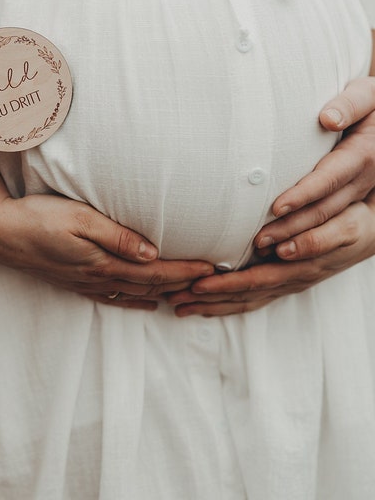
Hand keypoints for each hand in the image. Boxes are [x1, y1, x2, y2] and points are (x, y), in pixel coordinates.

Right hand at [0, 193, 214, 310]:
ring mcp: (87, 282)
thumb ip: (116, 236)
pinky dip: (136, 301)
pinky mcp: (76, 281)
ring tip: (189, 293)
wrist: (0, 233)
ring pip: (136, 294)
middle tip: (213, 282)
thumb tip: (152, 253)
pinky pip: (114, 298)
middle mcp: (99, 277)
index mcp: (104, 262)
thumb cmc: (39, 218)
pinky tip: (147, 303)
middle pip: (151, 285)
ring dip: (164, 294)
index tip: (213, 268)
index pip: (156, 271)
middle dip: (183, 284)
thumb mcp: (78, 218)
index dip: (186, 271)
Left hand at [167, 192, 374, 316]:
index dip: (222, 287)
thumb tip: (281, 251)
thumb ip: (315, 237)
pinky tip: (207, 301)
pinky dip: (227, 301)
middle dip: (206, 301)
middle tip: (173, 301)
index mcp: (297, 270)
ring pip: (243, 300)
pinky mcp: (285, 282)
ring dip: (211, 305)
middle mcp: (288, 281)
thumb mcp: (345, 226)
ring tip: (179, 307)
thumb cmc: (357, 221)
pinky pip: (252, 297)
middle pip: (241, 296)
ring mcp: (286, 284)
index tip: (193, 286)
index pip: (251, 282)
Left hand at [255, 77, 374, 259]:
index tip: (276, 207)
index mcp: (365, 154)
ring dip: (296, 241)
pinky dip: (305, 243)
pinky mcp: (354, 203)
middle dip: (292, 227)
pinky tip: (278, 251)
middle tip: (258, 240)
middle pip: (326, 209)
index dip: (304, 194)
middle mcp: (365, 179)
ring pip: (328, 225)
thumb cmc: (371, 103)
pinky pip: (331, 229)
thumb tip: (329, 118)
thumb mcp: (368, 94)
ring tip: (261, 250)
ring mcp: (361, 195)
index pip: (331, 178)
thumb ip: (351, 103)